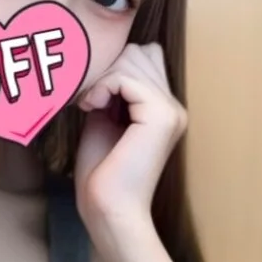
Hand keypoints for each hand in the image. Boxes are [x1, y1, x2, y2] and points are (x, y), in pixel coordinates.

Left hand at [72, 41, 186, 229]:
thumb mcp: (103, 120)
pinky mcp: (161, 116)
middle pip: (141, 52)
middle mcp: (173, 107)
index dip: (114, 68)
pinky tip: (91, 108)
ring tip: (90, 105)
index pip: (145, 57)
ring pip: (134, 58)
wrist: (109, 209)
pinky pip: (127, 77)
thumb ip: (109, 92)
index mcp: (163, 110)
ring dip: (103, 77)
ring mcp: (170, 110)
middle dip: (108, 68)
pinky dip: (103, 87)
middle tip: (88, 100)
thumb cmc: (102, 174)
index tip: (92, 97)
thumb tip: (102, 64)